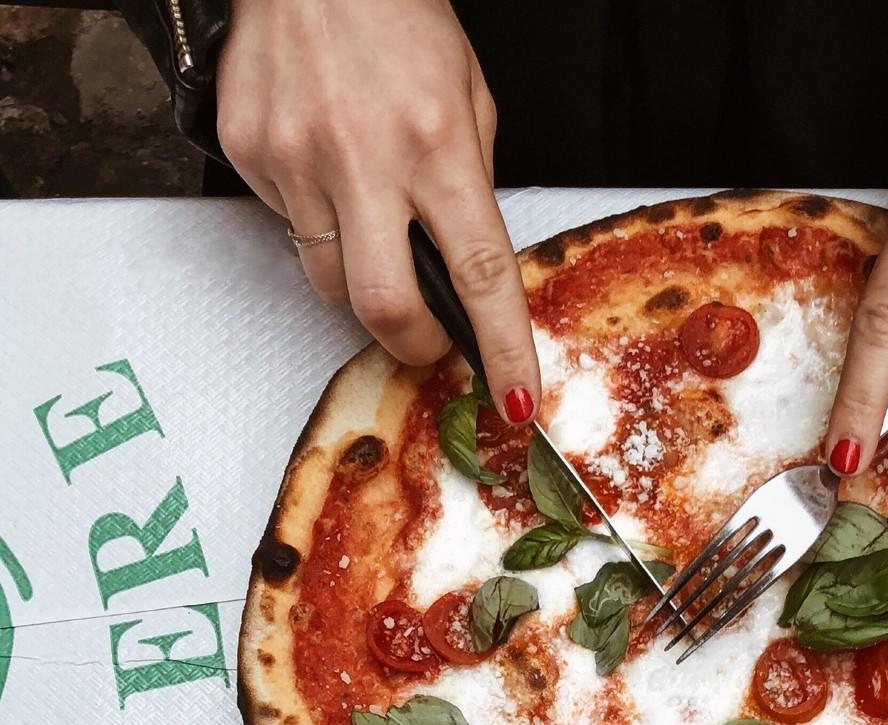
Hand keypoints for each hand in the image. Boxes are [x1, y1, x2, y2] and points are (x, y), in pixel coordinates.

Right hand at [217, 0, 538, 418]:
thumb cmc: (393, 15)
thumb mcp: (466, 96)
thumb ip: (469, 186)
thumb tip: (464, 270)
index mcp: (435, 141)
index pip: (478, 272)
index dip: (500, 348)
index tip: (515, 399)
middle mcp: (362, 155)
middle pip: (383, 305)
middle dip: (411, 341)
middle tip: (428, 335)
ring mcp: (296, 156)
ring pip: (330, 279)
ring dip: (359, 274)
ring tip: (369, 214)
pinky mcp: (249, 150)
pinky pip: (288, 226)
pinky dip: (313, 215)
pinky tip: (322, 160)